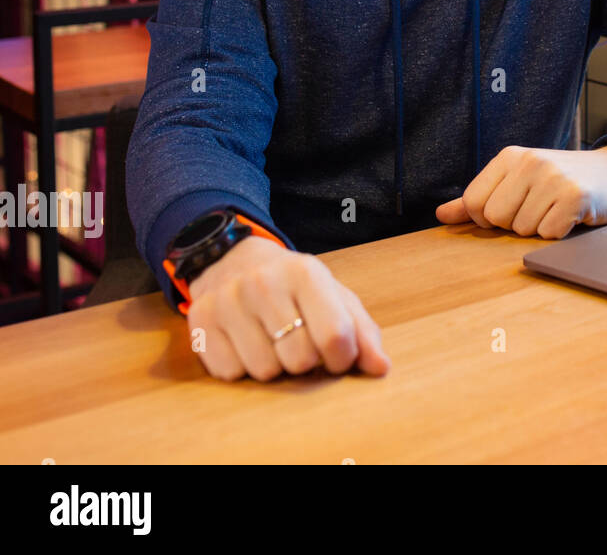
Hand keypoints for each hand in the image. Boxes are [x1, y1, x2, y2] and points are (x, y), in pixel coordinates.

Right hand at [185, 236, 390, 381]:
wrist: (235, 261)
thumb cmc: (295, 287)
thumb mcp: (334, 297)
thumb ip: (362, 333)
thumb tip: (381, 367)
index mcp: (306, 273)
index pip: (335, 336)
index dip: (342, 359)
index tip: (338, 356)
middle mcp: (264, 283)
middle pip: (299, 360)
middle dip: (305, 362)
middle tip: (299, 342)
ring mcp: (227, 301)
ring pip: (264, 371)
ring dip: (273, 366)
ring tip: (271, 340)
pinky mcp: (199, 320)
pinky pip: (230, 373)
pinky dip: (241, 367)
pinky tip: (244, 342)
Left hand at [435, 144, 606, 237]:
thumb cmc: (562, 180)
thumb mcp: (518, 181)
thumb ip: (477, 198)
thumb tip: (441, 215)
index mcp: (510, 156)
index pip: (473, 203)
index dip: (489, 217)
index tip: (513, 207)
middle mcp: (530, 162)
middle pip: (495, 219)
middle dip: (515, 224)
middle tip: (539, 208)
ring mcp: (553, 178)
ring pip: (522, 230)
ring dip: (540, 229)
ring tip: (556, 209)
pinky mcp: (575, 197)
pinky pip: (549, 235)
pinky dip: (560, 233)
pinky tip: (572, 216)